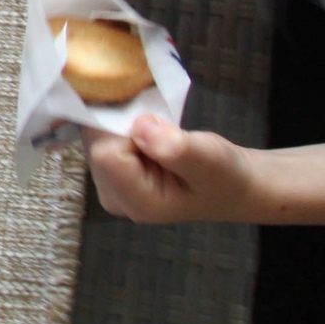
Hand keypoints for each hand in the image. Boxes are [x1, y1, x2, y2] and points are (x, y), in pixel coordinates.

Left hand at [82, 115, 263, 223]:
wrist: (229, 184)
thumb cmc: (223, 175)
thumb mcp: (210, 160)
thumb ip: (176, 149)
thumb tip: (140, 127)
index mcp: (136, 202)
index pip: (107, 155)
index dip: (126, 130)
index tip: (156, 124)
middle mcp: (114, 197)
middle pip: (96, 144)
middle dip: (122, 123)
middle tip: (158, 123)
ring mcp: (108, 184)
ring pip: (95, 135)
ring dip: (122, 121)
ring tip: (156, 127)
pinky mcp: (109, 170)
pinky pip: (100, 135)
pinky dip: (120, 123)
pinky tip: (146, 129)